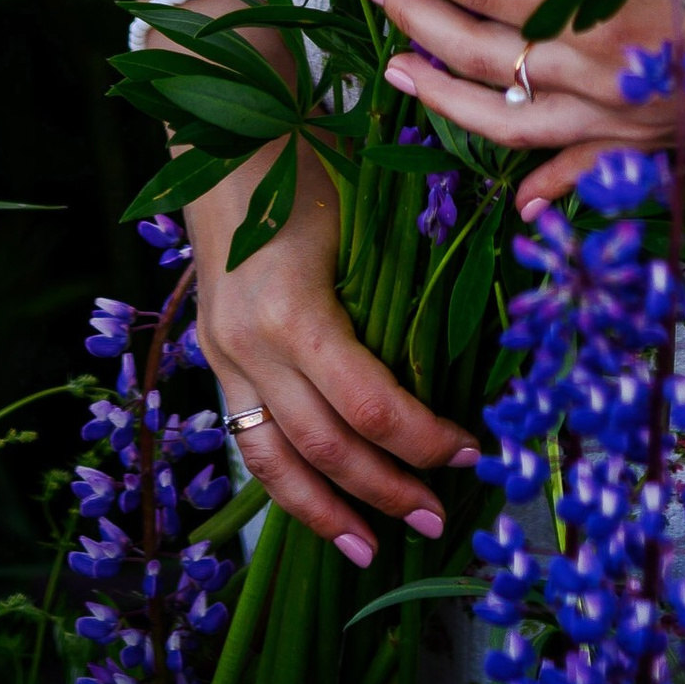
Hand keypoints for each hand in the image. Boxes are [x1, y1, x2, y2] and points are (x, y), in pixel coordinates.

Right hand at [190, 140, 479, 564]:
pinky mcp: (213, 359)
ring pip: (276, 461)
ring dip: (329, 512)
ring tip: (373, 551)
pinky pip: (250, 438)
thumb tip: (468, 353)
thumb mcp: (364, 218)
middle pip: (326, 446)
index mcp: (293, 307)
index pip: (368, 403)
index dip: (423, 439)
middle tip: (439, 517)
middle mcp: (249, 344)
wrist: (225, 133)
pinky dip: (287, 485)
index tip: (471, 451)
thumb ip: (399, 291)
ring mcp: (222, 356)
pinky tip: (320, 513)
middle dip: (387, 489)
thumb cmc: (310, 161)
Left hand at [355, 0, 684, 212]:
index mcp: (600, 14)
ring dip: (442, 97)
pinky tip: (518, 205)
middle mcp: (598, 80)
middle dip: (411, 14)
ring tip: (393, 71)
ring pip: (508, 125)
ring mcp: (626, 125)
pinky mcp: (660, 147)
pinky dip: (546, 187)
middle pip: (478, 54)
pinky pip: (585, 174)